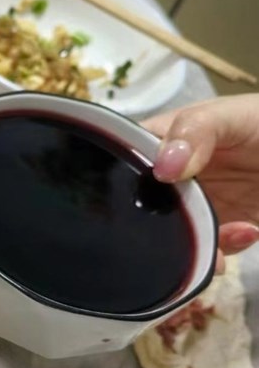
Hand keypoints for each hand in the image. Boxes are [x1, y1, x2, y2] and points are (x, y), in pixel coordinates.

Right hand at [143, 94, 258, 257]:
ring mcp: (199, 206)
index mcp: (166, 140)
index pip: (128, 159)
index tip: (133, 196)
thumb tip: (162, 168)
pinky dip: (221, 252)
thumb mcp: (234, 115)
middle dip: (154, 226)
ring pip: (172, 236)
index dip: (122, 178)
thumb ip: (197, 130)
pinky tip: (246, 233)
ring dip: (189, 247)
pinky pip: (209, 252)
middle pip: (144, 205)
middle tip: (172, 234)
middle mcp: (175, 177)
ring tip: (215, 247)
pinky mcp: (226, 230)